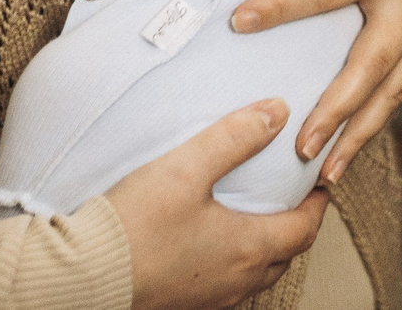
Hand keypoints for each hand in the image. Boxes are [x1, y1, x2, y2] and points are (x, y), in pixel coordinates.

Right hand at [107, 99, 326, 309]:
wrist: (82, 277)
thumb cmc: (135, 225)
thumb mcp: (187, 168)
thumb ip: (235, 137)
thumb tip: (278, 111)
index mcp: (248, 249)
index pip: (305, 230)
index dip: (317, 205)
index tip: (319, 184)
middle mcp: (236, 281)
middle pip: (284, 256)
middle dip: (295, 227)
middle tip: (292, 199)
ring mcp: (210, 299)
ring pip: (255, 275)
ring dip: (265, 249)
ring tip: (254, 219)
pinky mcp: (183, 305)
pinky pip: (225, 287)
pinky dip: (233, 265)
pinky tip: (211, 245)